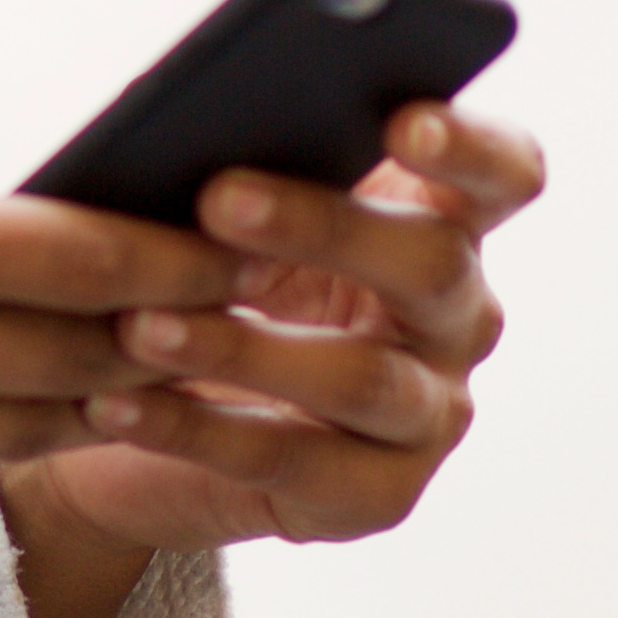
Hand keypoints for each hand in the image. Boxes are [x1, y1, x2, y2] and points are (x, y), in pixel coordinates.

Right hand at [0, 48, 237, 462]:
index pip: (72, 257)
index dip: (176, 262)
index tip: (251, 250)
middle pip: (73, 349)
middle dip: (180, 327)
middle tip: (257, 302)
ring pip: (34, 416)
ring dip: (127, 389)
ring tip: (198, 355)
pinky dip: (48, 425)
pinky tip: (96, 399)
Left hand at [0, 96, 544, 617]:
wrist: (152, 423)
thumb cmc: (207, 280)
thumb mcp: (229, 220)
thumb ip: (245, 170)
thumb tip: (187, 132)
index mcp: (443, 219)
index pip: (503, 173)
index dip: (469, 145)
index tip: (403, 120)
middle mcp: (457, 317)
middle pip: (433, 263)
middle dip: (324, 227)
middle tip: (217, 198)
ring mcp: (430, 414)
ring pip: (361, 378)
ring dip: (243, 348)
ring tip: (142, 324)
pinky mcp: (377, 497)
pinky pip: (288, 462)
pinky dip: (192, 432)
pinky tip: (114, 405)